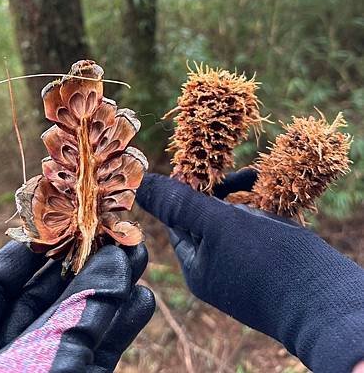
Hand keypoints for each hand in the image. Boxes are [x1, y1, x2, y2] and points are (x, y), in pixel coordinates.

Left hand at [0, 241, 154, 372]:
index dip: (29, 249)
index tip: (65, 221)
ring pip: (73, 325)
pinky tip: (140, 301)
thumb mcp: (39, 365)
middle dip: (81, 267)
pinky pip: (93, 354)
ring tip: (139, 259)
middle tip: (115, 235)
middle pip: (40, 299)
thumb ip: (79, 311)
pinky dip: (117, 329)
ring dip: (107, 293)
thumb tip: (116, 258)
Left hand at [136, 171, 363, 372]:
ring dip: (238, 191)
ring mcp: (245, 262)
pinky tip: (264, 187)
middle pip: (205, 213)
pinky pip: (256, 221)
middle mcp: (218, 265)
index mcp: (197, 264)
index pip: (178, 218)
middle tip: (227, 168)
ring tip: (251, 178)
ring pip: (232, 215)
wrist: (324, 298)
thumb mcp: (215, 225)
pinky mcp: (271, 256)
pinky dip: (258, 201)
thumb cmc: (264, 262)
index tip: (196, 163)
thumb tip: (138, 184)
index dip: (185, 187)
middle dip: (215, 188)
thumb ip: (178, 203)